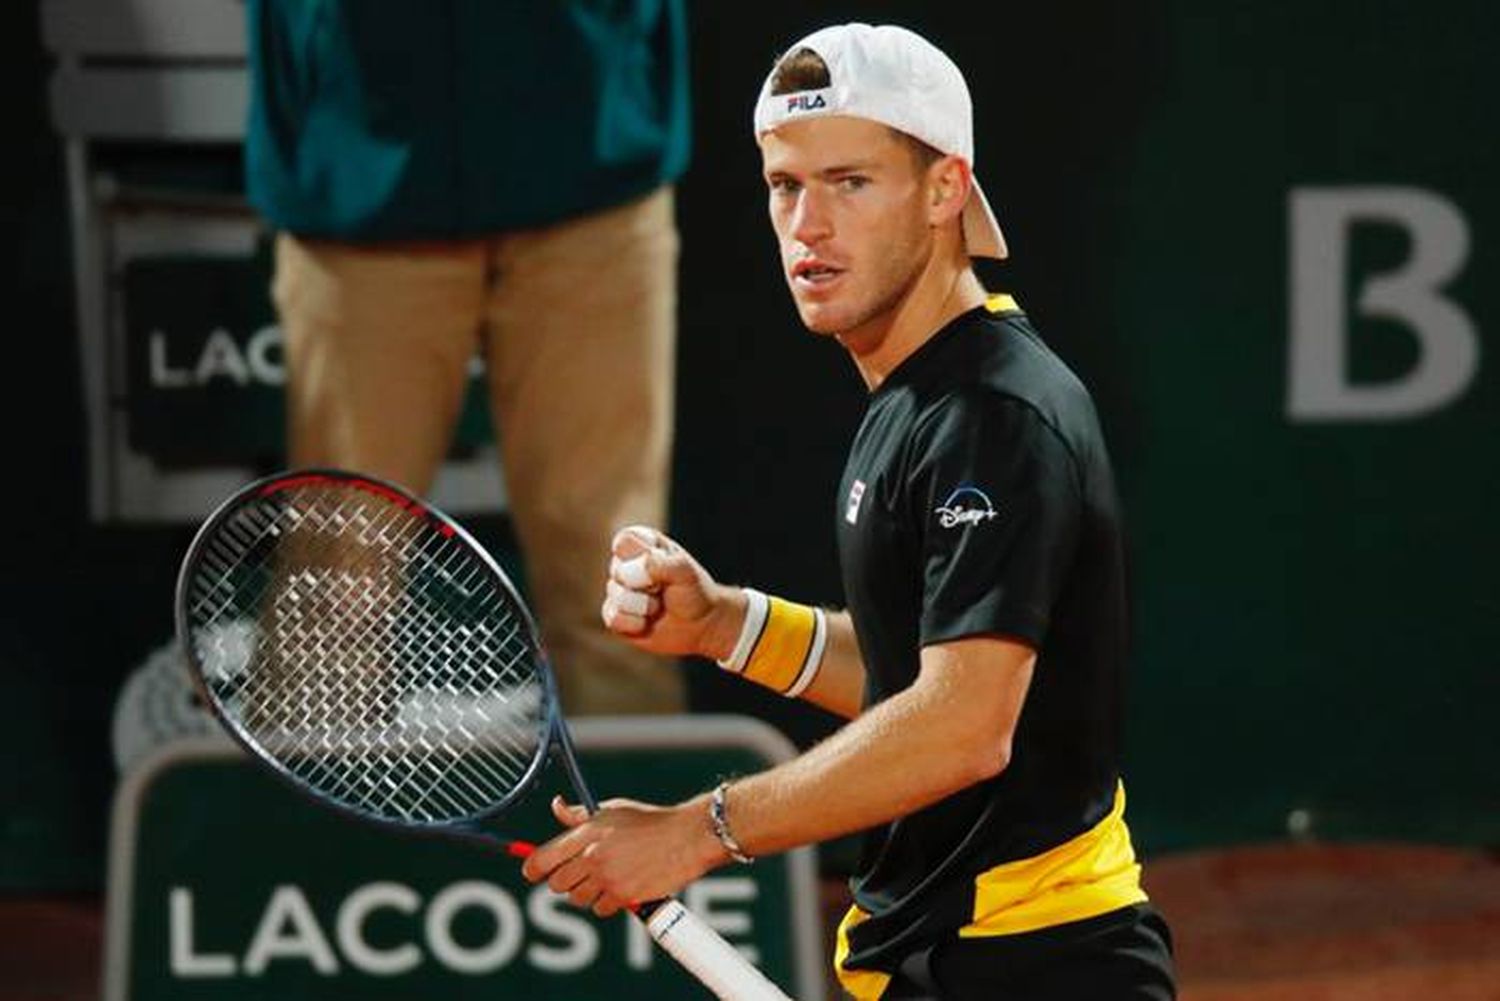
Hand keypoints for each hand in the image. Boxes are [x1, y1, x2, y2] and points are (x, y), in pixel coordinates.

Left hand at [520, 794, 725, 916]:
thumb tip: (556, 807)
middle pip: (556, 884)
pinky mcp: (623, 896)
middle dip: (565, 880)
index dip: (533, 868)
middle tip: (581, 872)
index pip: (541, 859)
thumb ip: (579, 815)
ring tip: (607, 876)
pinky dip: (608, 902)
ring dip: (588, 892)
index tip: (534, 872)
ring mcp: (607, 878)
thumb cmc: (650, 821)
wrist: (686, 837)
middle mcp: (592, 856)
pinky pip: (600, 909)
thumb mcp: (612, 810)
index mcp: (586, 833)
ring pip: (577, 899)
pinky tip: (621, 886)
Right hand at [600, 526, 744, 661]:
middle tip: (664, 589)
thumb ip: (664, 564)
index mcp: (642, 543)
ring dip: (645, 606)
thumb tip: (640, 565)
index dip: (638, 556)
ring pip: (617, 596)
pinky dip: (634, 624)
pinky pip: (613, 619)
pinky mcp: (615, 615)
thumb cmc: (694, 592)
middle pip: (618, 571)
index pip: (624, 541)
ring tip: (659, 606)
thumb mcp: (686, 573)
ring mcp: (618, 590)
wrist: (699, 626)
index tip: (660, 564)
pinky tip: (646, 623)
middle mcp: (625, 564)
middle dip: (647, 586)